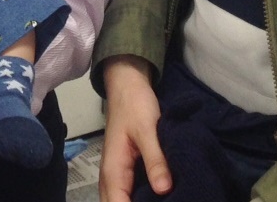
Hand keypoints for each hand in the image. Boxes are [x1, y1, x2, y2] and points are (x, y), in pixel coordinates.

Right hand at [100, 56, 170, 200]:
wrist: (127, 86)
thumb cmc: (135, 105)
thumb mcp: (148, 130)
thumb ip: (156, 160)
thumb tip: (164, 190)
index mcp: (114, 172)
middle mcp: (110, 180)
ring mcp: (116, 178)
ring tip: (166, 201)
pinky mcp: (125, 173)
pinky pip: (127, 196)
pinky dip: (139, 200)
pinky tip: (159, 199)